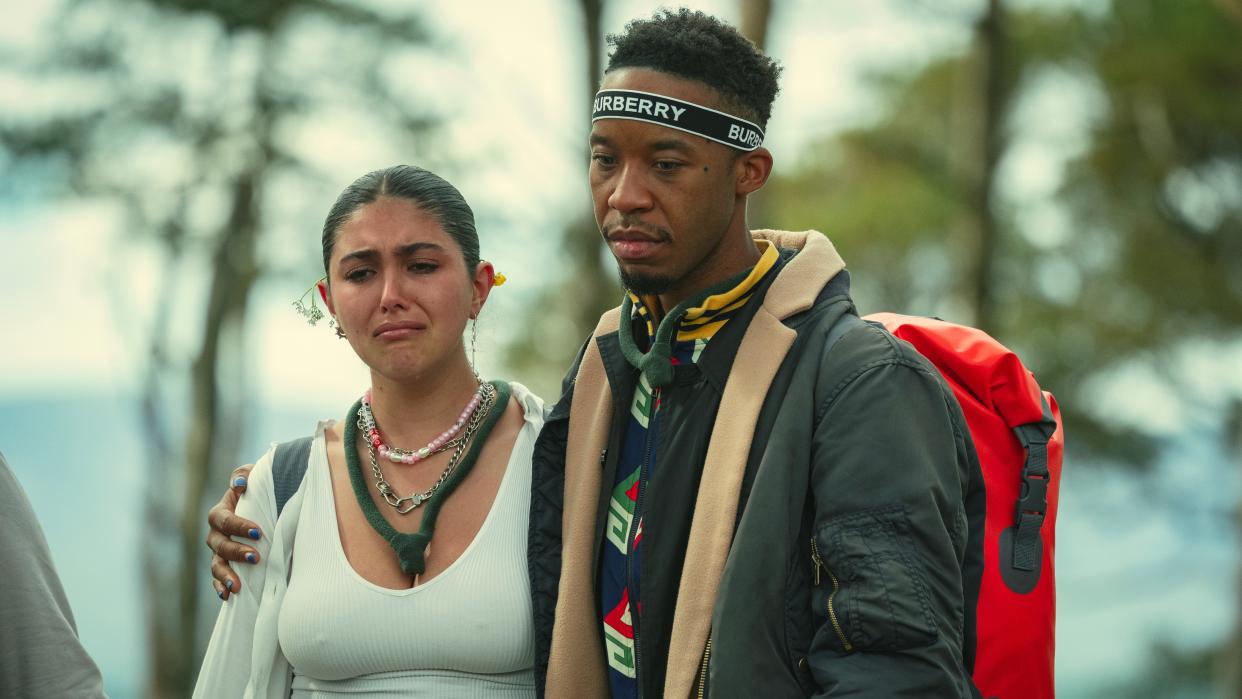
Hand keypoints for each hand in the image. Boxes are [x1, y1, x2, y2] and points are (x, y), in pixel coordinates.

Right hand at [206, 464, 260, 599]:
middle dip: (236, 552)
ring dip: (226, 576)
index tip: (258, 532)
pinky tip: (228, 597)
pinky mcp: (226, 565)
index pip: (224, 520)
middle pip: (219, 545)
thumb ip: (245, 475)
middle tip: (255, 558)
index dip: (239, 526)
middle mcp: (216, 533)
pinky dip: (221, 588)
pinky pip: (218, 579)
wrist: (265, 506)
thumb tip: (240, 485)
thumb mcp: (254, 477)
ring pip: (216, 565)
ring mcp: (219, 551)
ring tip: (237, 587)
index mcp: (221, 512)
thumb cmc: (259, 490)